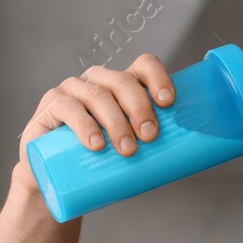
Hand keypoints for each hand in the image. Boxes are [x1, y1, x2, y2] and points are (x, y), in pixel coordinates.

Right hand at [12, 55, 175, 198]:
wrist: (55, 177)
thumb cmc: (99, 161)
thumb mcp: (127, 149)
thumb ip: (152, 148)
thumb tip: (193, 159)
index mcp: (121, 84)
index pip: (143, 66)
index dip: (158, 78)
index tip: (169, 103)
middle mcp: (98, 81)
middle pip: (122, 81)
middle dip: (140, 108)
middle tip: (150, 137)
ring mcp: (72, 90)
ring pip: (98, 95)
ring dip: (116, 121)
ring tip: (127, 149)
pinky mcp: (50, 106)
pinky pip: (69, 108)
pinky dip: (84, 125)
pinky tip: (95, 143)